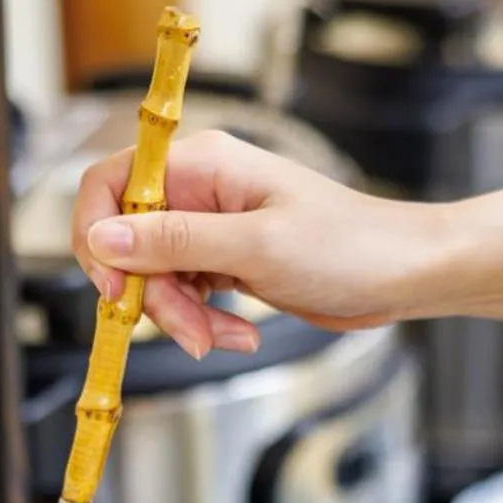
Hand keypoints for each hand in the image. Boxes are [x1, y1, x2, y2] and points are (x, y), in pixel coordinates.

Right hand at [70, 130, 446, 358]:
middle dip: (151, 296)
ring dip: (180, 317)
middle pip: (128, 243)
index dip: (98, 237)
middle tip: (191, 331)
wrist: (404, 274)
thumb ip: (175, 241)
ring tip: (225, 337)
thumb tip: (103, 237)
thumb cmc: (350, 246)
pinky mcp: (225, 262)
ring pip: (154, 278)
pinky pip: (185, 295)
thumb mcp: (256, 247)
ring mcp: (211, 228)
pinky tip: (238, 334)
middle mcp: (199, 191)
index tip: (117, 289)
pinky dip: (202, 321)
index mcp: (202, 165)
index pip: (110, 184)